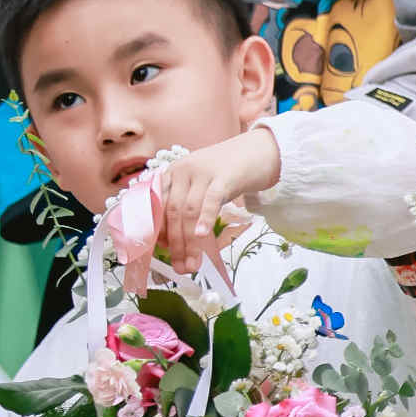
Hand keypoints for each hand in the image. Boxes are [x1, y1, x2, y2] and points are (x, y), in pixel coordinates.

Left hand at [159, 127, 282, 263]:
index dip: (157, 232)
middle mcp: (182, 170)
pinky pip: (211, 200)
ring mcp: (203, 172)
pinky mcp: (224, 176)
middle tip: (180, 267)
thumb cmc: (229, 173)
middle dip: (174, 244)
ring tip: (193, 263)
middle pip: (172, 212)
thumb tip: (174, 240)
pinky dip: (205, 219)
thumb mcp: (201, 185)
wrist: (259, 150)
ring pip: (189, 211)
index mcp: (172, 173)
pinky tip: (202, 236)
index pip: (156, 206)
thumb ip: (186, 204)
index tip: (162, 254)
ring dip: (189, 241)